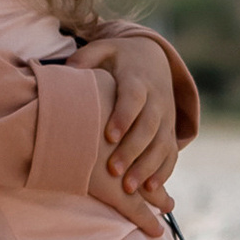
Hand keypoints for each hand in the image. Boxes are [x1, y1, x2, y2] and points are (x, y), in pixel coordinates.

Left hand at [73, 28, 179, 202]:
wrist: (153, 58)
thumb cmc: (118, 58)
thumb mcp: (103, 49)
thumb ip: (86, 58)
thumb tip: (68, 69)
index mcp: (137, 79)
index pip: (133, 98)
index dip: (124, 117)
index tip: (109, 137)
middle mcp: (156, 99)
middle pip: (149, 126)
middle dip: (133, 150)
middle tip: (114, 172)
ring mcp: (167, 117)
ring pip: (162, 143)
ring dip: (148, 167)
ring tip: (129, 189)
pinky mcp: (171, 130)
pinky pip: (171, 153)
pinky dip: (164, 172)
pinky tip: (150, 191)